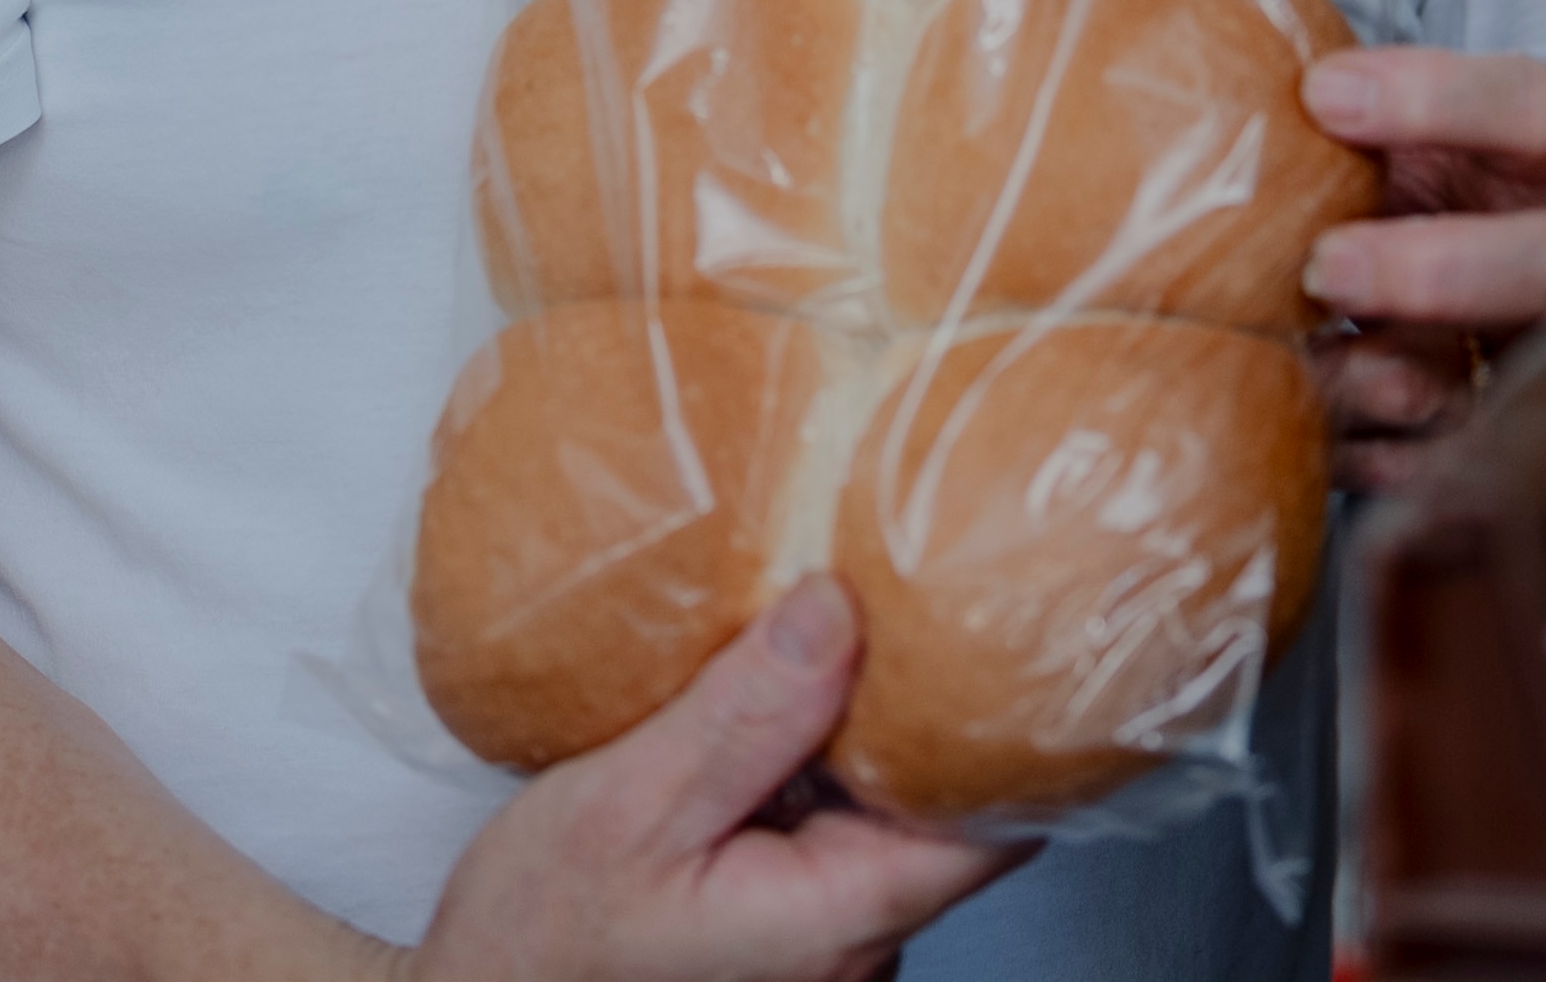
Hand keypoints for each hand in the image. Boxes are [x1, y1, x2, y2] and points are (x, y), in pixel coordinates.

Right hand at [408, 578, 1023, 981]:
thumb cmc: (541, 935)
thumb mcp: (629, 805)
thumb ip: (743, 715)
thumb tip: (836, 608)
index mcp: (838, 919)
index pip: (991, 822)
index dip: (1004, 725)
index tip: (987, 626)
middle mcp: (855, 950)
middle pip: (943, 813)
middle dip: (917, 713)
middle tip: (886, 597)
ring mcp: (828, 950)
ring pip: (888, 822)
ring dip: (859, 743)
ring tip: (823, 644)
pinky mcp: (795, 936)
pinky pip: (840, 841)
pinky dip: (820, 780)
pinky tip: (777, 720)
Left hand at [1297, 47, 1545, 490]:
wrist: (1403, 273)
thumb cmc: (1384, 182)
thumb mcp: (1376, 122)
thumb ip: (1329, 87)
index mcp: (1540, 155)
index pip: (1530, 107)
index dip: (1436, 98)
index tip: (1320, 93)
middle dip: (1435, 271)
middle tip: (1320, 266)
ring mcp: (1537, 354)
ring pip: (1495, 386)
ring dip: (1381, 379)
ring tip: (1294, 361)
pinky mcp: (1492, 442)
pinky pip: (1441, 470)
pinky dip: (1366, 453)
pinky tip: (1302, 421)